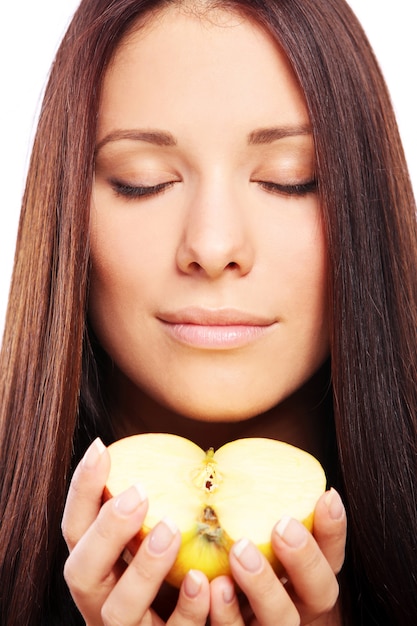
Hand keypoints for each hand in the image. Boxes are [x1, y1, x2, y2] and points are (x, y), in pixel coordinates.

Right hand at [62, 439, 211, 625]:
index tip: (102, 448)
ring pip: (119, 612)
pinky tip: (204, 581)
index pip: (74, 529)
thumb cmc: (174, 578)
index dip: (82, 489)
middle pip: (81, 573)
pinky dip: (187, 610)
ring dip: (143, 569)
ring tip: (172, 530)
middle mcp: (102, 602)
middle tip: (139, 492)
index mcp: (96, 570)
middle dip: (106, 531)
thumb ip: (150, 514)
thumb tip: (175, 455)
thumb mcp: (153, 544)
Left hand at [208, 488, 345, 625]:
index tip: (327, 495)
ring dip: (264, 586)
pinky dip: (224, 614)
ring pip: (281, 620)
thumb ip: (249, 512)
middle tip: (282, 526)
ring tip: (239, 551)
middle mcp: (295, 604)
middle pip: (320, 592)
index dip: (334, 529)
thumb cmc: (226, 558)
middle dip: (305, 558)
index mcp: (305, 576)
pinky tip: (207, 584)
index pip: (333, 555)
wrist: (207, 612)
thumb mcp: (248, 534)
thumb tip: (218, 464)